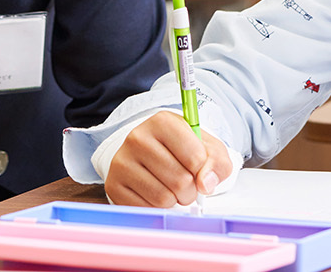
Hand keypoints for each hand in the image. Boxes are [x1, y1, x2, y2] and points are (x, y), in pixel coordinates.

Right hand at [105, 111, 232, 207]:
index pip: (195, 157)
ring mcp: (122, 161)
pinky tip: (154, 194)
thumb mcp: (207, 148)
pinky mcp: (113, 184)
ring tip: (170, 188)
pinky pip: (145, 209)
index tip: (196, 166)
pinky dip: (156, 208)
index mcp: (163, 122)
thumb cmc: (182, 150)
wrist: (150, 153)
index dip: (202, 170)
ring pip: (163, 198)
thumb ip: (217, 163)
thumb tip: (205, 184)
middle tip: (185, 183)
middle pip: (180, 180)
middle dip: (190, 190)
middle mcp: (137, 137)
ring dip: (174, 200)